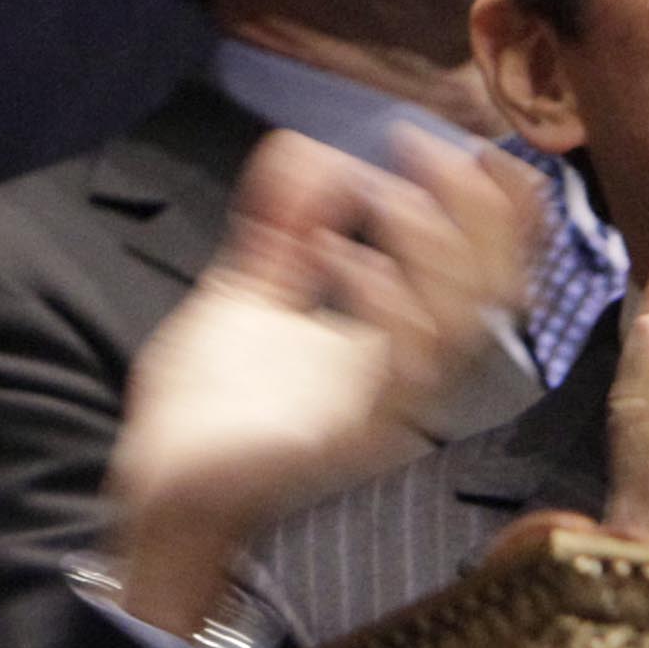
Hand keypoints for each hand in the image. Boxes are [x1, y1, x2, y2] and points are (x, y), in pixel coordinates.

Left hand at [102, 125, 540, 631]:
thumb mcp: (242, 300)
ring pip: (453, 328)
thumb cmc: (209, 419)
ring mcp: (379, 412)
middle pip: (488, 295)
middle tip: (433, 149)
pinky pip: (393, 372)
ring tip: (397, 192)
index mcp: (388, 346)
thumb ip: (276, 229)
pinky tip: (352, 261)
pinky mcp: (344, 441)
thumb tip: (301, 148)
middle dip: (478, 217)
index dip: (487, 211)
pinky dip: (386, 308)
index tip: (458, 145)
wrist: (160, 502)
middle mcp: (401, 379)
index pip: (473, 274)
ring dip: (436, 251)